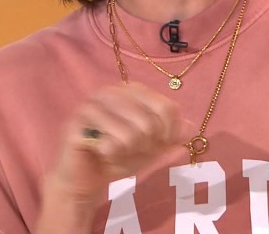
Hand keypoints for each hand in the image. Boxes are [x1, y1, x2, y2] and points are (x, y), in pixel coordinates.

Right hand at [50, 82, 184, 199]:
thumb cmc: (119, 156)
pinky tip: (100, 154)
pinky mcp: (76, 124)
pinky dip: (111, 156)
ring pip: (131, 135)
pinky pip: (109, 144)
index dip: (169, 133)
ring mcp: (91, 105)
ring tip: (115, 152)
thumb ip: (171, 136)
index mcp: (131, 90)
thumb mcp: (152, 147)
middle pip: (150, 123)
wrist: (85, 179)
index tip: (159, 143)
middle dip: (145, 146)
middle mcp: (110, 91)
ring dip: (127, 152)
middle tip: (130, 150)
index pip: (167, 108)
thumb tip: (191, 128)